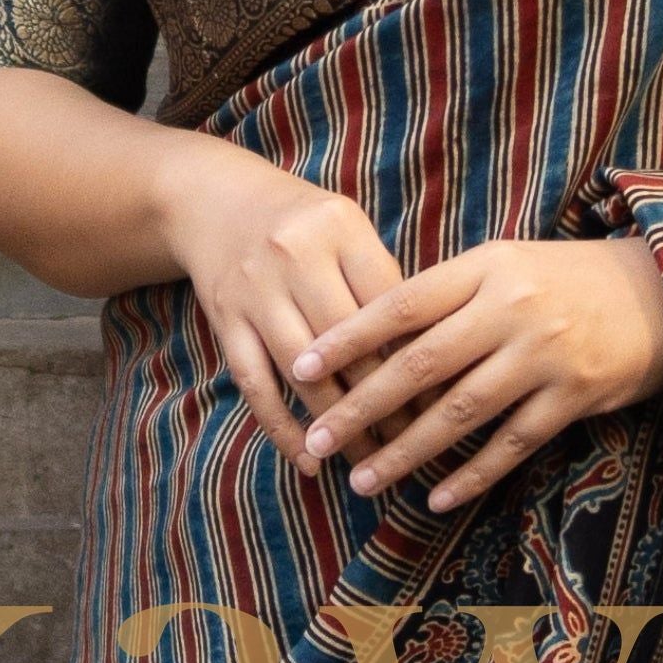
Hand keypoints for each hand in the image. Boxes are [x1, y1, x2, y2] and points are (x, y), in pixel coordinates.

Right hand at [150, 136, 405, 462]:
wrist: (215, 201)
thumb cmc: (303, 225)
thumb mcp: (346, 228)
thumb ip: (383, 280)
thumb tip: (434, 356)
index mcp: (339, 226)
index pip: (389, 302)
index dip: (420, 356)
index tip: (447, 401)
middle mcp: (294, 255)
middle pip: (348, 342)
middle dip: (385, 401)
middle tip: (417, 445)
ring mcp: (255, 289)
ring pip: (303, 371)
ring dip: (339, 425)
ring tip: (372, 461)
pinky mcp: (224, 319)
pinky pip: (255, 384)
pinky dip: (282, 429)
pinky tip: (309, 461)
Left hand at [290, 236, 662, 511]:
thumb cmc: (570, 279)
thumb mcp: (508, 265)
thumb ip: (449, 296)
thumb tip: (373, 334)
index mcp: (486, 268)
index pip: (401, 302)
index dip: (347, 337)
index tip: (300, 365)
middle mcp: (511, 309)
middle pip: (419, 364)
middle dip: (361, 407)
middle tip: (316, 439)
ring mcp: (544, 354)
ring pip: (459, 412)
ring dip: (405, 451)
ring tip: (362, 478)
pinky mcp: (575, 395)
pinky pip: (512, 443)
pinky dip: (472, 474)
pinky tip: (436, 497)